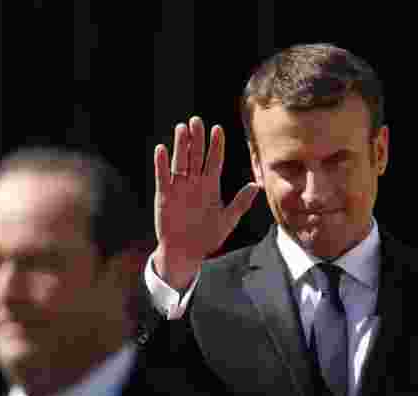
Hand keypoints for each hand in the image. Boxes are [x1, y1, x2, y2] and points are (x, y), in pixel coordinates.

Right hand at [153, 116, 258, 289]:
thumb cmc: (207, 238)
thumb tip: (256, 185)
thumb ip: (240, 203)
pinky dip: (161, 164)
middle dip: (197, 139)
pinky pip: (162, 177)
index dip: (216, 145)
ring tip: (182, 128)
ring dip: (180, 146)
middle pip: (196, 156)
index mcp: (210, 187)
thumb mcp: (227, 220)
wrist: (185, 253)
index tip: (218, 129)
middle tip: (197, 120)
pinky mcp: (164, 196)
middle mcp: (194, 183)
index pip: (214, 161)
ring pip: (180, 162)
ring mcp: (179, 188)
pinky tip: (161, 150)